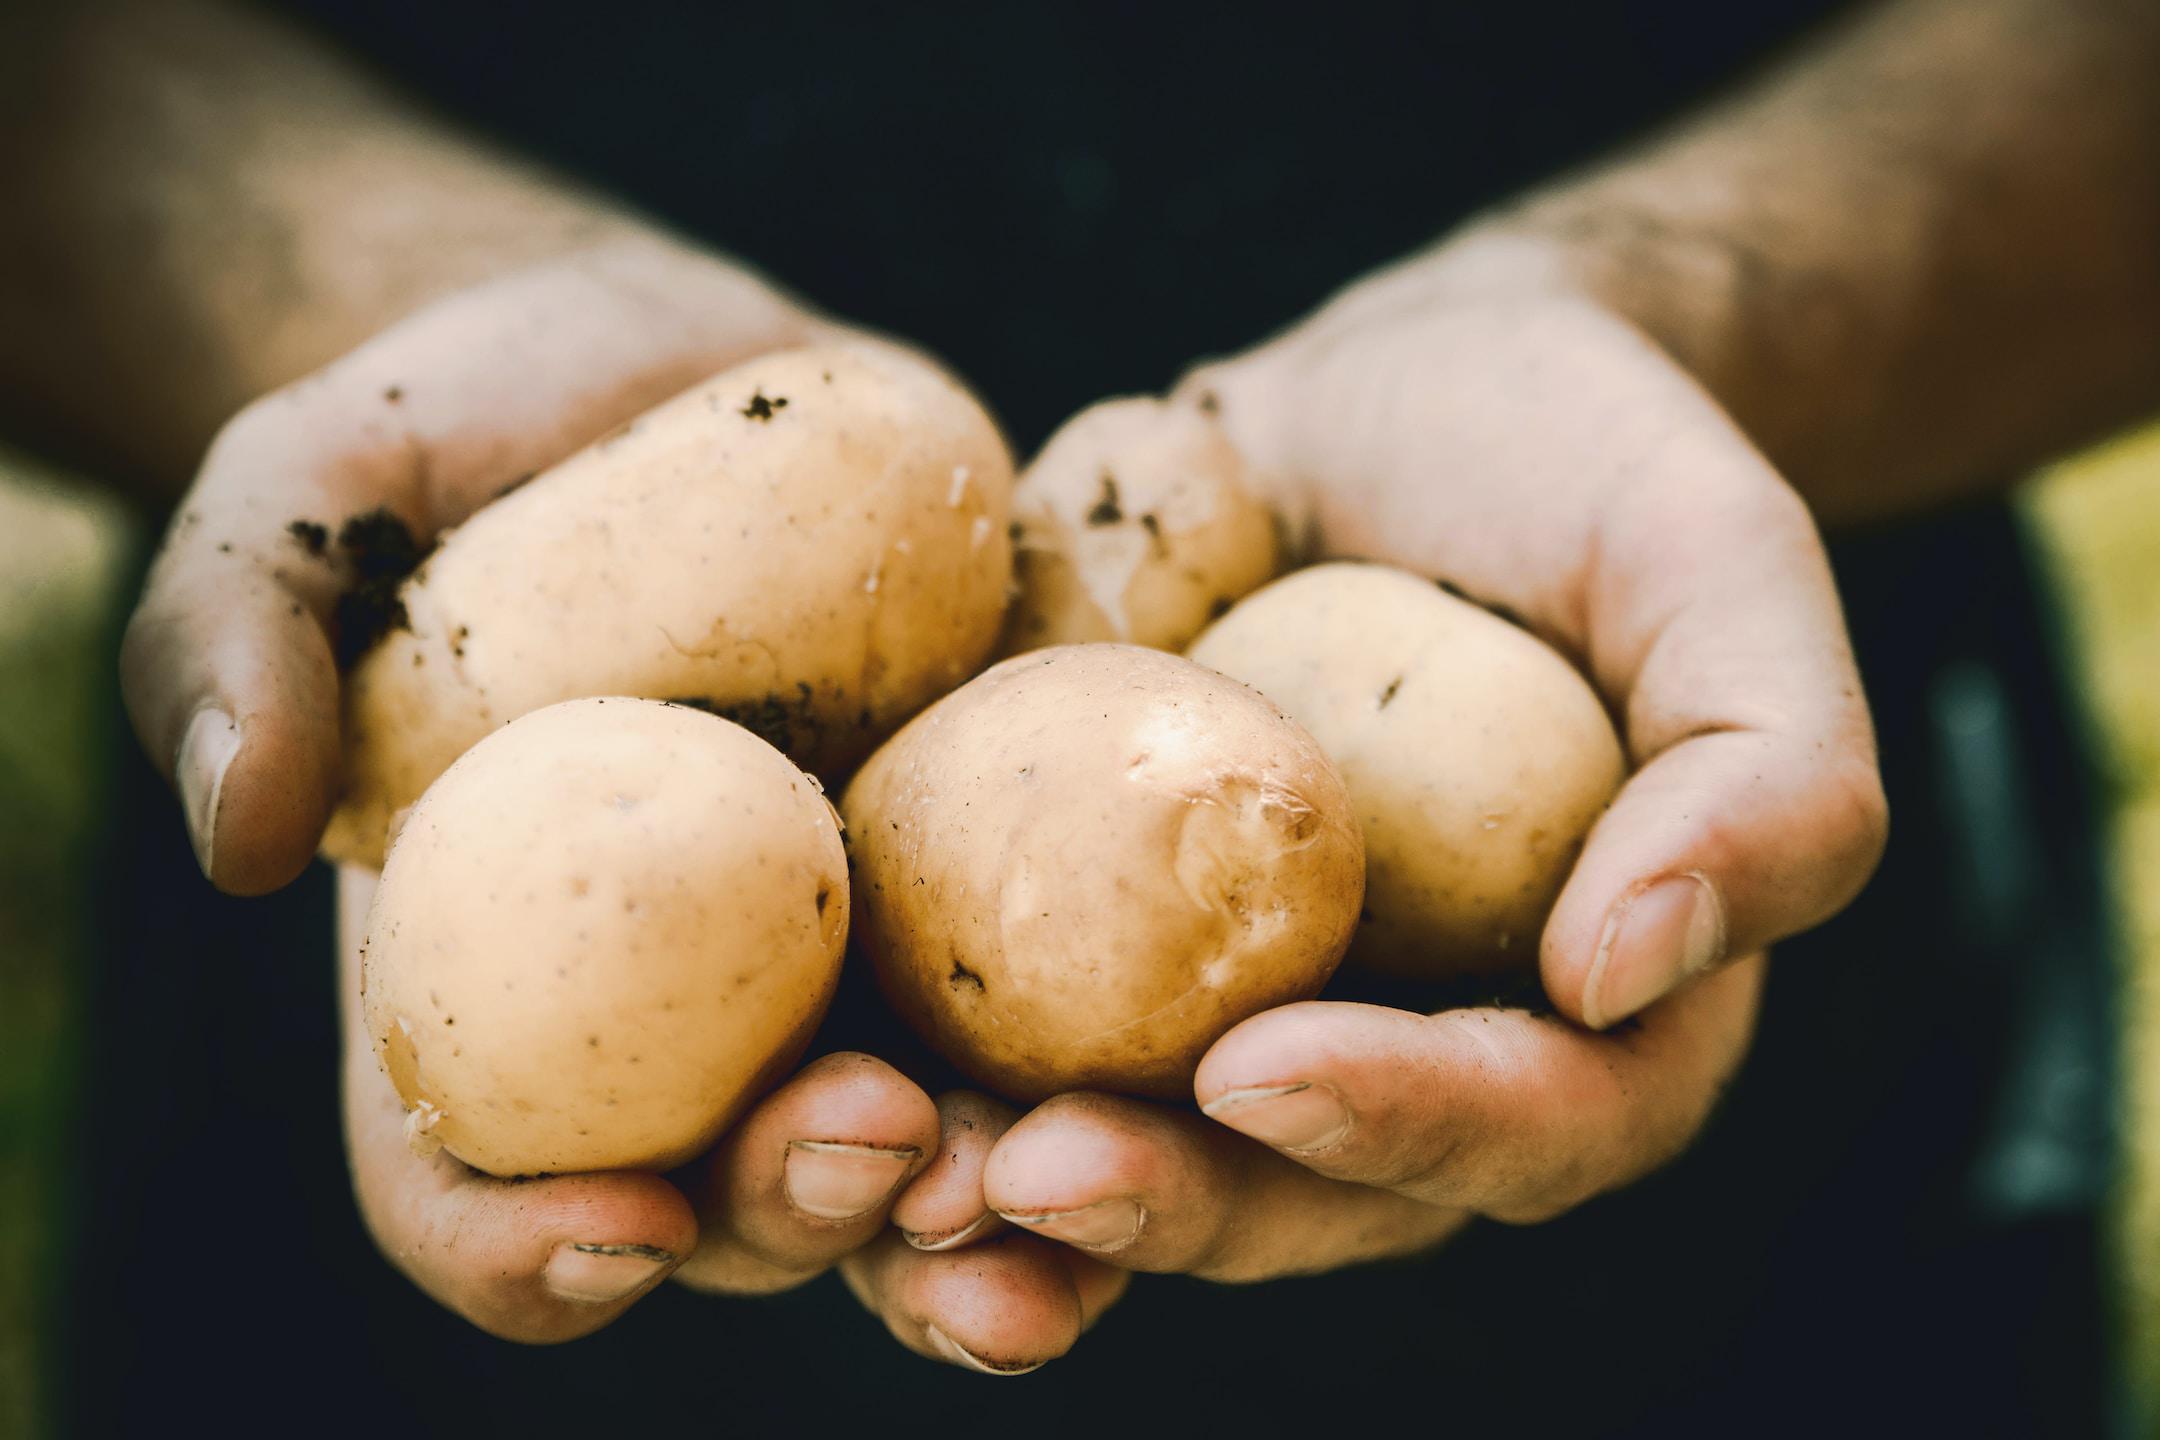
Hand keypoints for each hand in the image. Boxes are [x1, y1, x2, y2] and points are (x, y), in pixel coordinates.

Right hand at [130, 236, 1128, 1357]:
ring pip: (918, 1151)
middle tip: (882, 1139)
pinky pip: (1060, 1000)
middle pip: (729, 1201)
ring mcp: (842, 961)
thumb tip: (241, 833)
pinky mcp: (985, 873)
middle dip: (808, 1212)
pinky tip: (1200, 1042)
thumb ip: (232, 638)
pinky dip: (1122, 1050)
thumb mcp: (304, 499)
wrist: (659, 367)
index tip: (623, 1224)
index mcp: (486, 989)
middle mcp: (674, 1021)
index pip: (469, 1190)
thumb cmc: (452, 443)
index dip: (525, 1251)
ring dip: (994, 1199)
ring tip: (1063, 1164)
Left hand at [966, 229, 1879, 1291]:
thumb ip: (1768, 772)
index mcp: (1582, 1017)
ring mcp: (1223, 1009)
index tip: (1269, 1070)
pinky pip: (988, 1049)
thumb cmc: (1584, 472)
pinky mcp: (1077, 939)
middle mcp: (1394, 1050)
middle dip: (1167, 1207)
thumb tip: (1632, 968)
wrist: (1394, 400)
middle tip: (1034, 1176)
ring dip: (998, 1217)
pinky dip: (899, 1085)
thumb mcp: (1722, 571)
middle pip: (1295, 1198)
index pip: (1519, 1125)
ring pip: (1123, 1170)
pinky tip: (806, 1084)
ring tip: (892, 1187)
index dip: (1402, 1126)